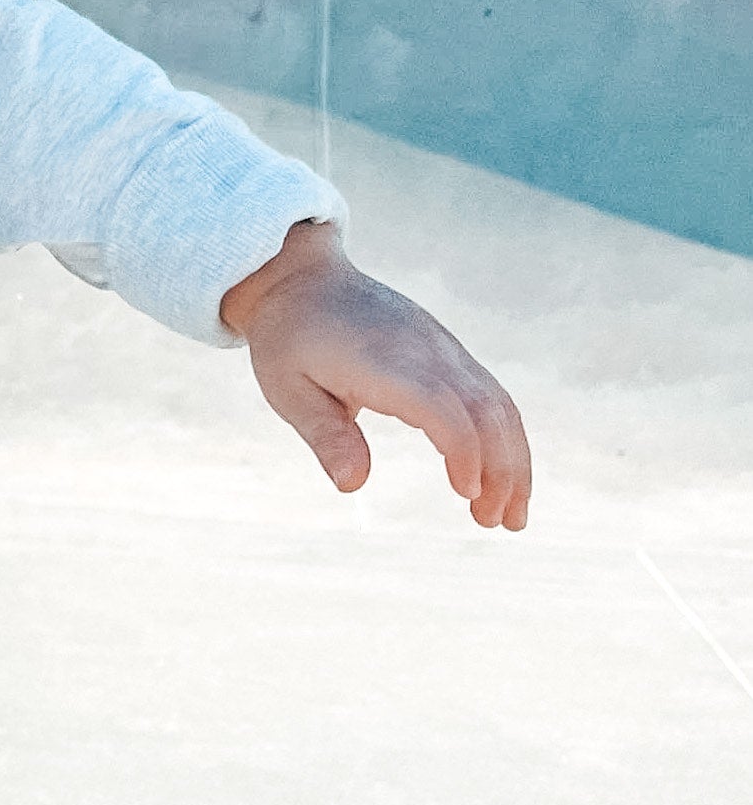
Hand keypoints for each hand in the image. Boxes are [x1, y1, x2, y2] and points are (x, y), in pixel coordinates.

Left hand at [221, 220, 530, 528]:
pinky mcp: (449, 353)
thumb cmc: (289, 340)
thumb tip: (352, 486)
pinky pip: (490, 396)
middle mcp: (428, 352)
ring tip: (508, 516)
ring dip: (514, 461)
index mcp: (387, 362)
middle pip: (489, 411)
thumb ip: (325, 435)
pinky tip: (496, 477)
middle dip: (505, 471)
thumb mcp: (289, 391)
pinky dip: (503, 438)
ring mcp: (444, 349)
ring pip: (500, 405)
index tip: (466, 495)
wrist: (303, 279)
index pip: (443, 409)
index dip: (463, 452)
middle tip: (498, 525)